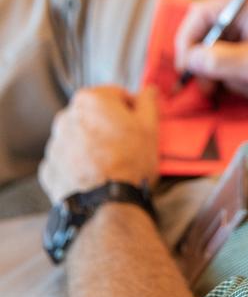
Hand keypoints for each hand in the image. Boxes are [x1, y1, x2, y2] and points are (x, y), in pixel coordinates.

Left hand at [39, 86, 159, 204]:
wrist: (106, 205)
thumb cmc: (129, 163)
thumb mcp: (149, 128)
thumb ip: (148, 102)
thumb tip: (149, 91)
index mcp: (90, 100)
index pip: (115, 95)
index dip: (131, 110)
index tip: (138, 125)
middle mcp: (66, 117)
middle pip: (93, 116)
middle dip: (108, 127)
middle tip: (126, 146)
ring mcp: (54, 144)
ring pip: (78, 138)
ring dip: (91, 145)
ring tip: (110, 165)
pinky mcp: (49, 168)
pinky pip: (66, 160)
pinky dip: (78, 165)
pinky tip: (94, 176)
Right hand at [174, 0, 247, 104]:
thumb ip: (217, 61)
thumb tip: (188, 59)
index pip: (201, 13)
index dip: (187, 41)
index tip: (184, 68)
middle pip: (209, 34)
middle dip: (210, 65)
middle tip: (211, 90)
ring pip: (221, 51)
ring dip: (229, 75)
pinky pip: (236, 58)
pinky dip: (240, 76)